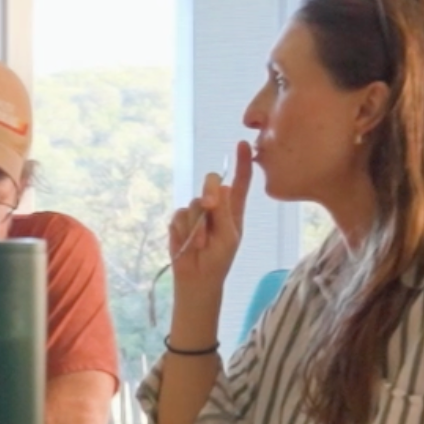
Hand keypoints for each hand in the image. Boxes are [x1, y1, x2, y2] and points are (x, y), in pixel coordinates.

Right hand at [164, 142, 254, 295]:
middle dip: (209, 190)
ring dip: (197, 225)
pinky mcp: (179, 221)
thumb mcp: (229, 236)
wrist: (197, 279)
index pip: (240, 181)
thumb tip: (218, 187)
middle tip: (210, 205)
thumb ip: (224, 212)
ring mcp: (196, 212)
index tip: (243, 144)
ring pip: (194, 202)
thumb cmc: (220, 260)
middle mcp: (215, 205)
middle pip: (211, 182)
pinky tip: (188, 244)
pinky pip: (179, 216)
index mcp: (234, 208)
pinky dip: (184, 231)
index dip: (242, 162)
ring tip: (201, 244)